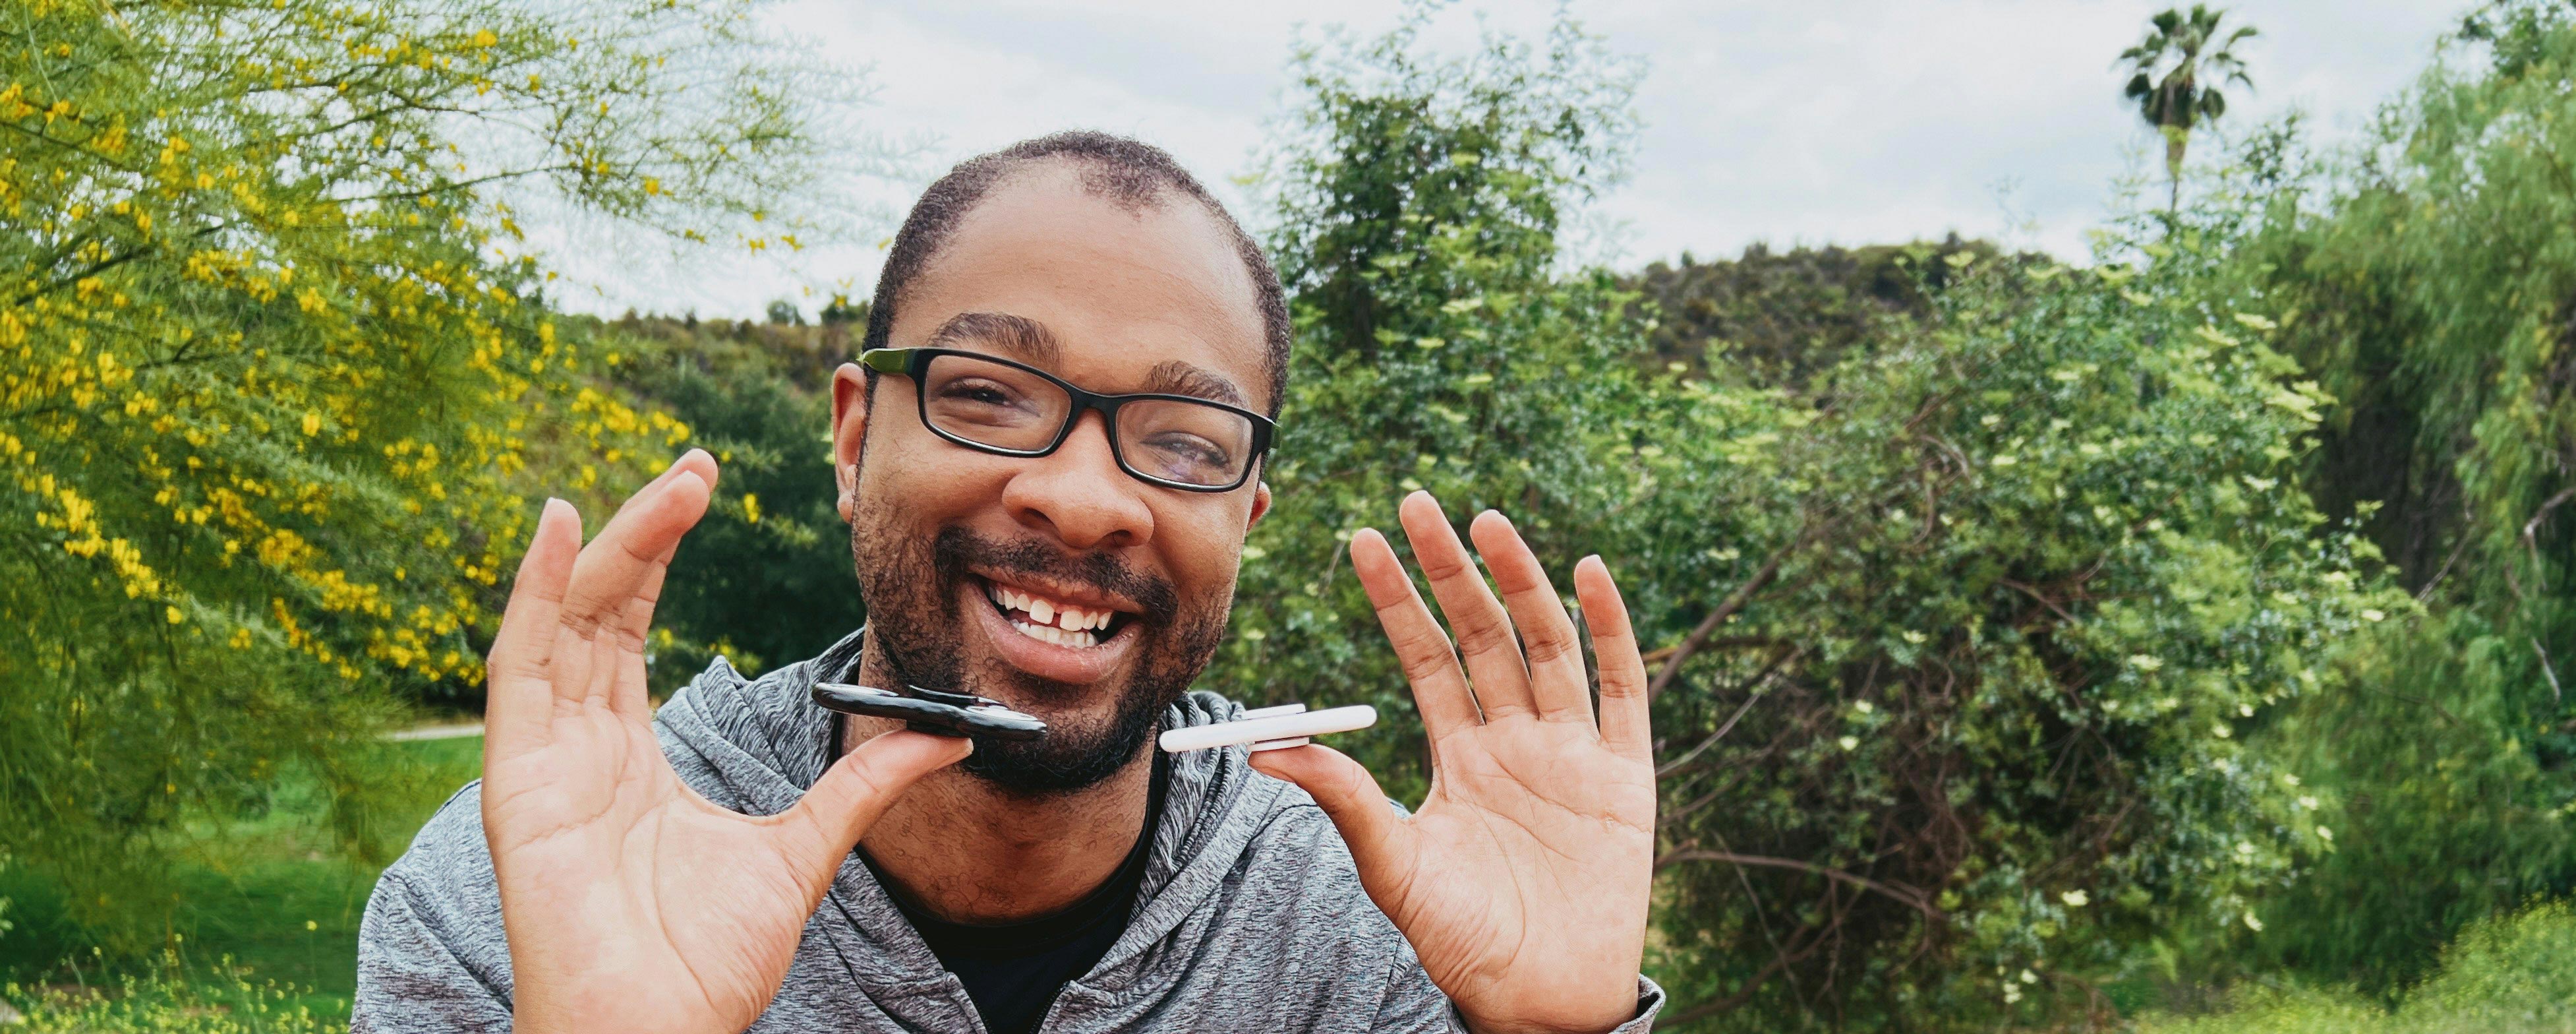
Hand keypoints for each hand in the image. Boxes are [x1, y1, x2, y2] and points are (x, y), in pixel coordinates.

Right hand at [479, 450, 970, 1033]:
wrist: (660, 1033)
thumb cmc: (707, 965)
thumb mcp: (804, 851)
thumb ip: (861, 786)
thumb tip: (945, 740)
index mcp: (630, 758)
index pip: (632, 630)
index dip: (659, 555)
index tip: (704, 486)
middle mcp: (577, 746)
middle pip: (600, 610)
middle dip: (644, 531)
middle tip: (699, 464)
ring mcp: (541, 759)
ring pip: (564, 621)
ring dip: (609, 544)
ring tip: (667, 483)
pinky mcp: (516, 779)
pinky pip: (517, 667)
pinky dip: (530, 593)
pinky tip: (553, 527)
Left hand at [1250, 492, 1655, 1033]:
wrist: (1538, 997)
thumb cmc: (1465, 941)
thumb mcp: (1393, 866)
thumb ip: (1345, 800)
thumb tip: (1265, 748)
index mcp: (1459, 753)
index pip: (1424, 655)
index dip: (1397, 598)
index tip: (1362, 539)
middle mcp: (1515, 738)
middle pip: (1482, 633)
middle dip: (1450, 569)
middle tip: (1418, 501)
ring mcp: (1571, 750)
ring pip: (1546, 644)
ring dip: (1521, 581)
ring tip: (1488, 521)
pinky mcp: (1624, 774)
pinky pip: (1622, 686)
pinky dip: (1611, 628)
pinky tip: (1591, 573)